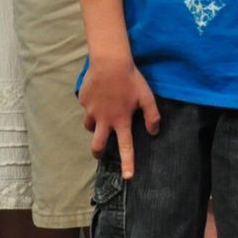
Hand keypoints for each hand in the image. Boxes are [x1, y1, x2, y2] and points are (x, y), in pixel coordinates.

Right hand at [79, 56, 160, 178]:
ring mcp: (91, 110)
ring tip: (102, 114)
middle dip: (97, 152)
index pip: (126, 147)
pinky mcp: (83, 100)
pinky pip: (86, 106)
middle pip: (97, 145)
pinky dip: (92, 104)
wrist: (109, 61)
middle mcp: (104, 119)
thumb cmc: (131, 79)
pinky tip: (99, 93)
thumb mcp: (147, 96)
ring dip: (95, 124)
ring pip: (89, 125)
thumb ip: (152, 116)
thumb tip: (154, 132)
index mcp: (121, 120)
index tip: (126, 177)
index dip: (127, 163)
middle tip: (99, 153)